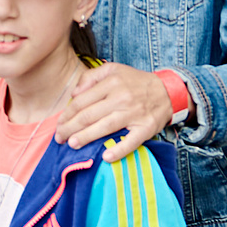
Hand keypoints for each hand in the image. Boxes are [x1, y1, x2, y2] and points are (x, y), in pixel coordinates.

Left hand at [55, 61, 175, 159]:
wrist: (167, 91)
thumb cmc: (135, 82)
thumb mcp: (114, 69)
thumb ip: (91, 77)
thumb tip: (74, 93)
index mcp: (111, 82)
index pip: (82, 101)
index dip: (67, 114)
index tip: (59, 124)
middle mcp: (121, 97)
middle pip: (89, 115)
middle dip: (70, 128)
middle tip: (59, 138)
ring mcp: (134, 113)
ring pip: (104, 127)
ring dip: (86, 137)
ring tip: (73, 145)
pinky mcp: (146, 128)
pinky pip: (131, 141)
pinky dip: (119, 150)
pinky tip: (106, 156)